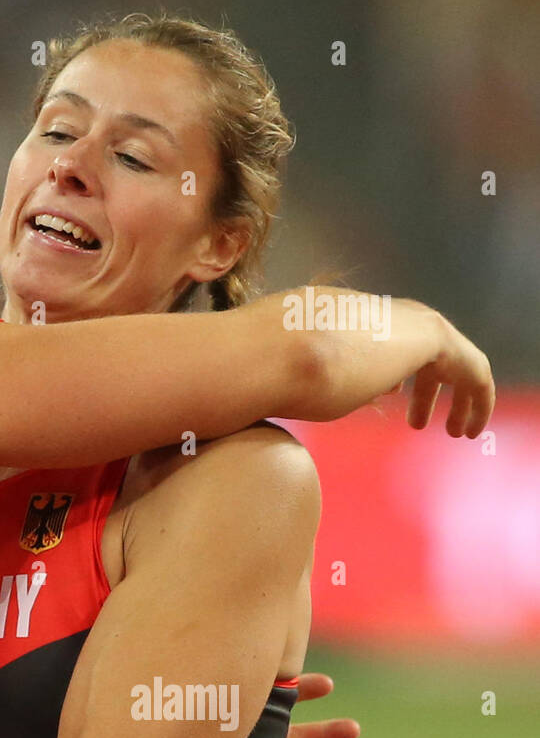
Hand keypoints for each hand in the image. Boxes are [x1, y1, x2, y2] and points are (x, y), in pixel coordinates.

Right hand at [279, 291, 493, 435]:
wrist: (270, 354)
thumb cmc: (261, 375)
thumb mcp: (287, 377)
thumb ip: (305, 379)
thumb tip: (313, 396)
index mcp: (331, 313)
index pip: (373, 334)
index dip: (388, 369)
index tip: (391, 396)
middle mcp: (367, 309)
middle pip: (413, 338)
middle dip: (425, 378)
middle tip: (418, 417)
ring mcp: (399, 318)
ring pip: (445, 352)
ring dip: (456, 391)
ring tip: (456, 428)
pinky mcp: (430, 337)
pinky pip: (470, 367)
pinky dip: (476, 396)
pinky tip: (468, 427)